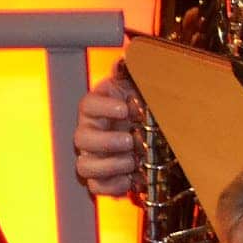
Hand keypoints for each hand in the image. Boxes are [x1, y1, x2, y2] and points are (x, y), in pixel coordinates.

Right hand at [73, 68, 141, 197]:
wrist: (160, 136)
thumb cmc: (148, 109)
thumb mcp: (146, 89)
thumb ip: (134, 74)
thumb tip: (127, 55)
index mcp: (100, 109)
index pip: (89, 104)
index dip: (103, 107)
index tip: (125, 108)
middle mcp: (91, 133)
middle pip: (82, 139)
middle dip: (106, 142)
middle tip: (130, 140)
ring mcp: (94, 157)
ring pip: (85, 166)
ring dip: (108, 165)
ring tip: (132, 161)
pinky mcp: (103, 178)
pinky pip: (96, 187)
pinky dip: (112, 186)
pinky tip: (130, 180)